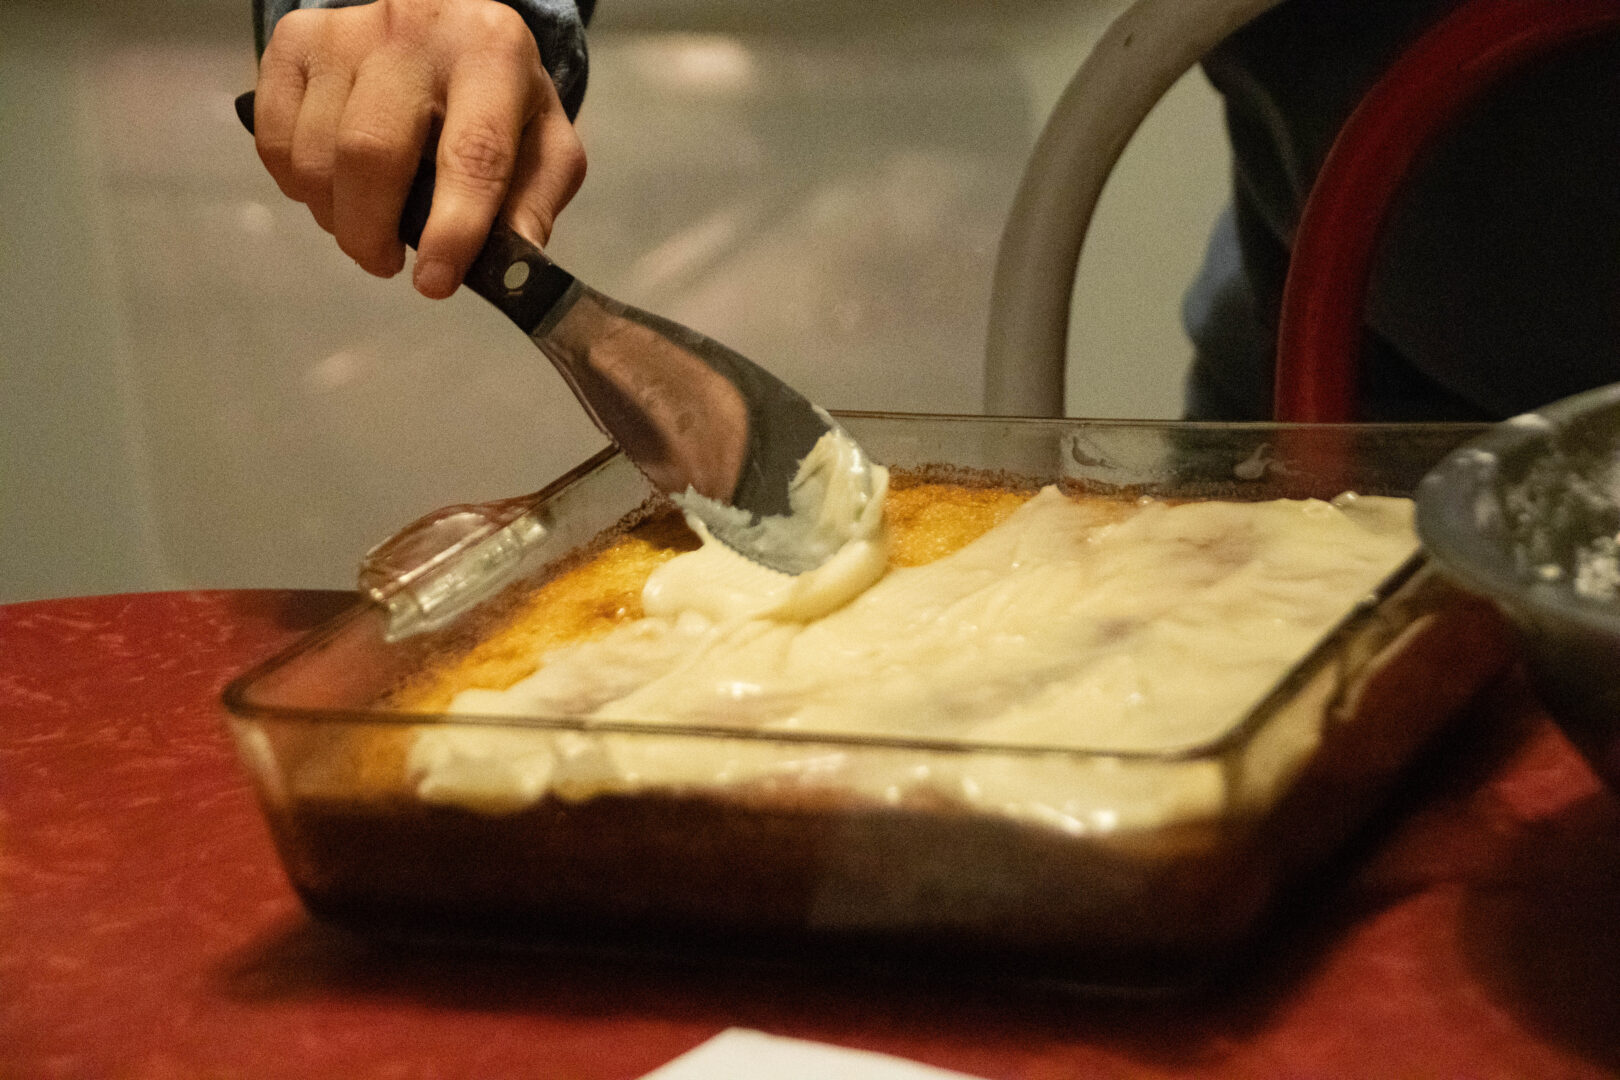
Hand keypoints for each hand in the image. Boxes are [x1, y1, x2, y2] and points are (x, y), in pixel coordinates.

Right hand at [253, 0, 586, 297]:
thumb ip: (533, 204)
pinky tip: (335, 186)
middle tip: (387, 263)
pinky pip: (276, 138)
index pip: (473, 151)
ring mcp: (347, 30)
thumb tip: (513, 262)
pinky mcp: (297, 40)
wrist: (448, 29)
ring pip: (315, 152)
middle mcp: (417, 28)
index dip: (452, 229)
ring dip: (335, 215)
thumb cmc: (500, 101)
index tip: (434, 283)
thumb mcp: (543, 144)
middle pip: (370, 151)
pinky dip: (297, 185)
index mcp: (494, 53)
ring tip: (367, 223)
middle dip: (371, 233)